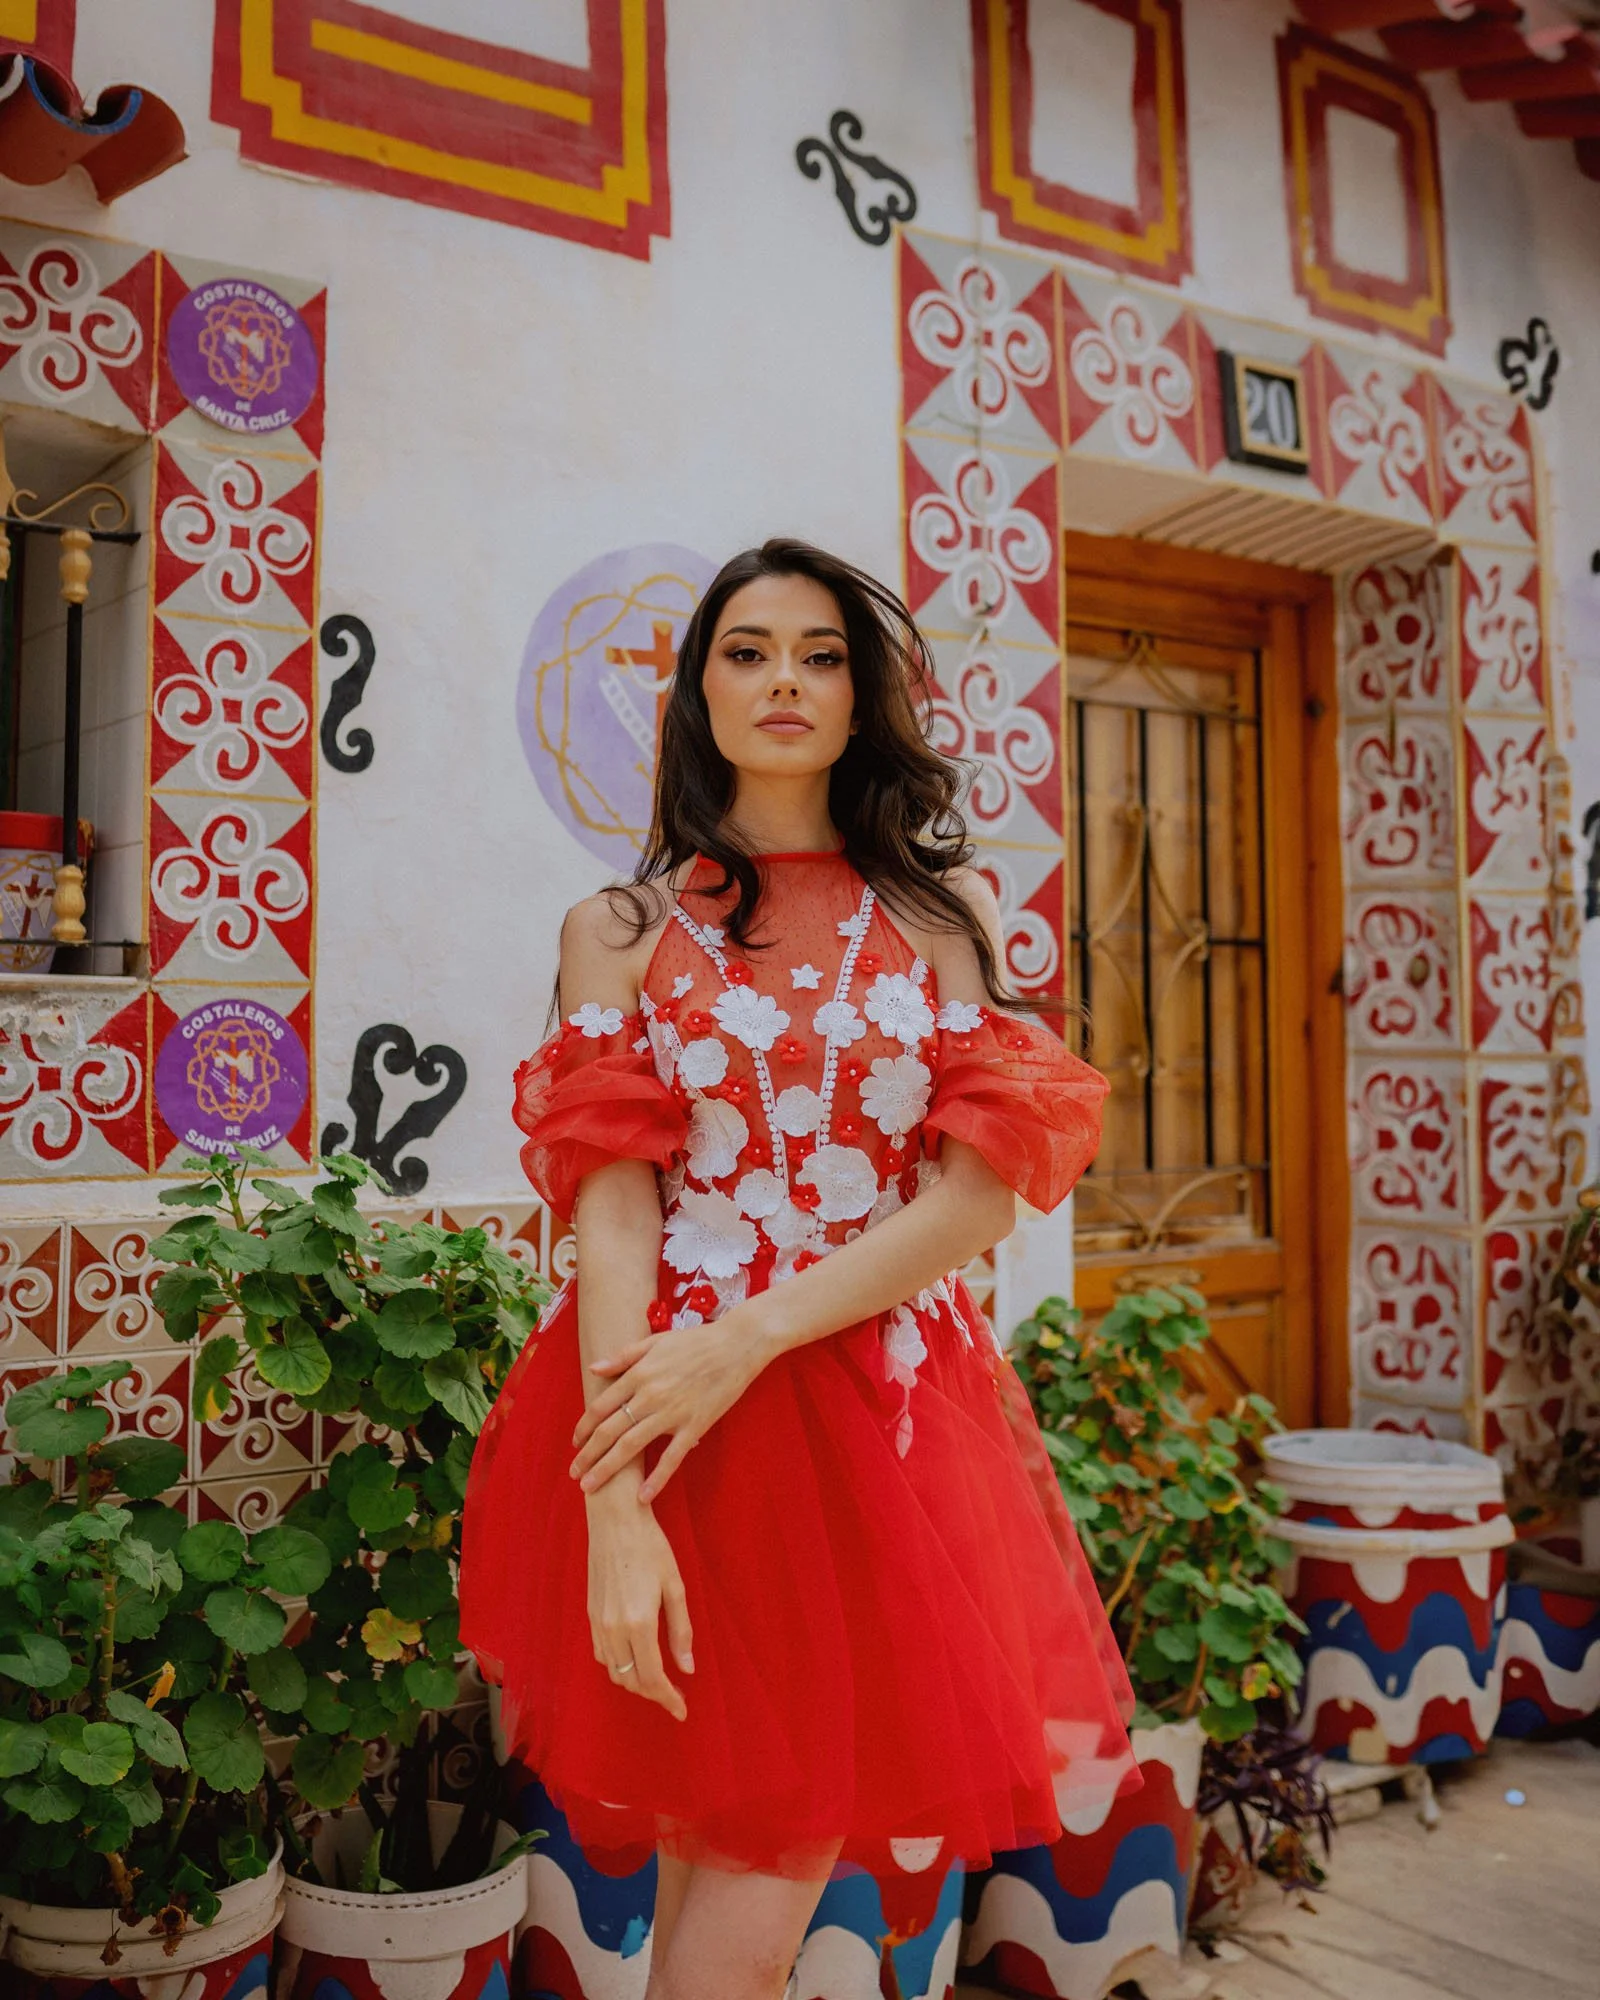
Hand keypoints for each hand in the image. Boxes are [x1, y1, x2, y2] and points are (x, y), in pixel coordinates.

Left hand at [571, 1310, 770, 1500]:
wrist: (736, 1345)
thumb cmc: (696, 1341)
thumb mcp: (655, 1341)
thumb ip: (623, 1356)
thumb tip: (594, 1368)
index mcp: (639, 1374)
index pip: (601, 1406)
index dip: (584, 1427)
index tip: (575, 1443)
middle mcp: (649, 1395)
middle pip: (609, 1430)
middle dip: (588, 1455)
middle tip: (574, 1473)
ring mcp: (671, 1413)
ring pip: (631, 1446)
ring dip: (607, 1468)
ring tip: (590, 1486)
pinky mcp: (694, 1425)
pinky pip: (671, 1457)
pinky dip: (656, 1478)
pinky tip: (642, 1496)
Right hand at [585, 1472, 692, 1719]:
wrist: (614, 1520)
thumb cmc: (651, 1547)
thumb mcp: (675, 1586)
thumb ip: (680, 1630)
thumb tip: (687, 1669)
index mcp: (639, 1622)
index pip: (653, 1677)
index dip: (668, 1699)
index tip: (682, 1711)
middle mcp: (614, 1628)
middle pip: (631, 1681)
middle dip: (654, 1694)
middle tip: (674, 1696)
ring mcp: (598, 1622)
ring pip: (614, 1672)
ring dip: (635, 1683)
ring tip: (657, 1681)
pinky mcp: (590, 1614)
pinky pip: (602, 1655)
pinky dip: (618, 1667)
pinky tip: (633, 1660)